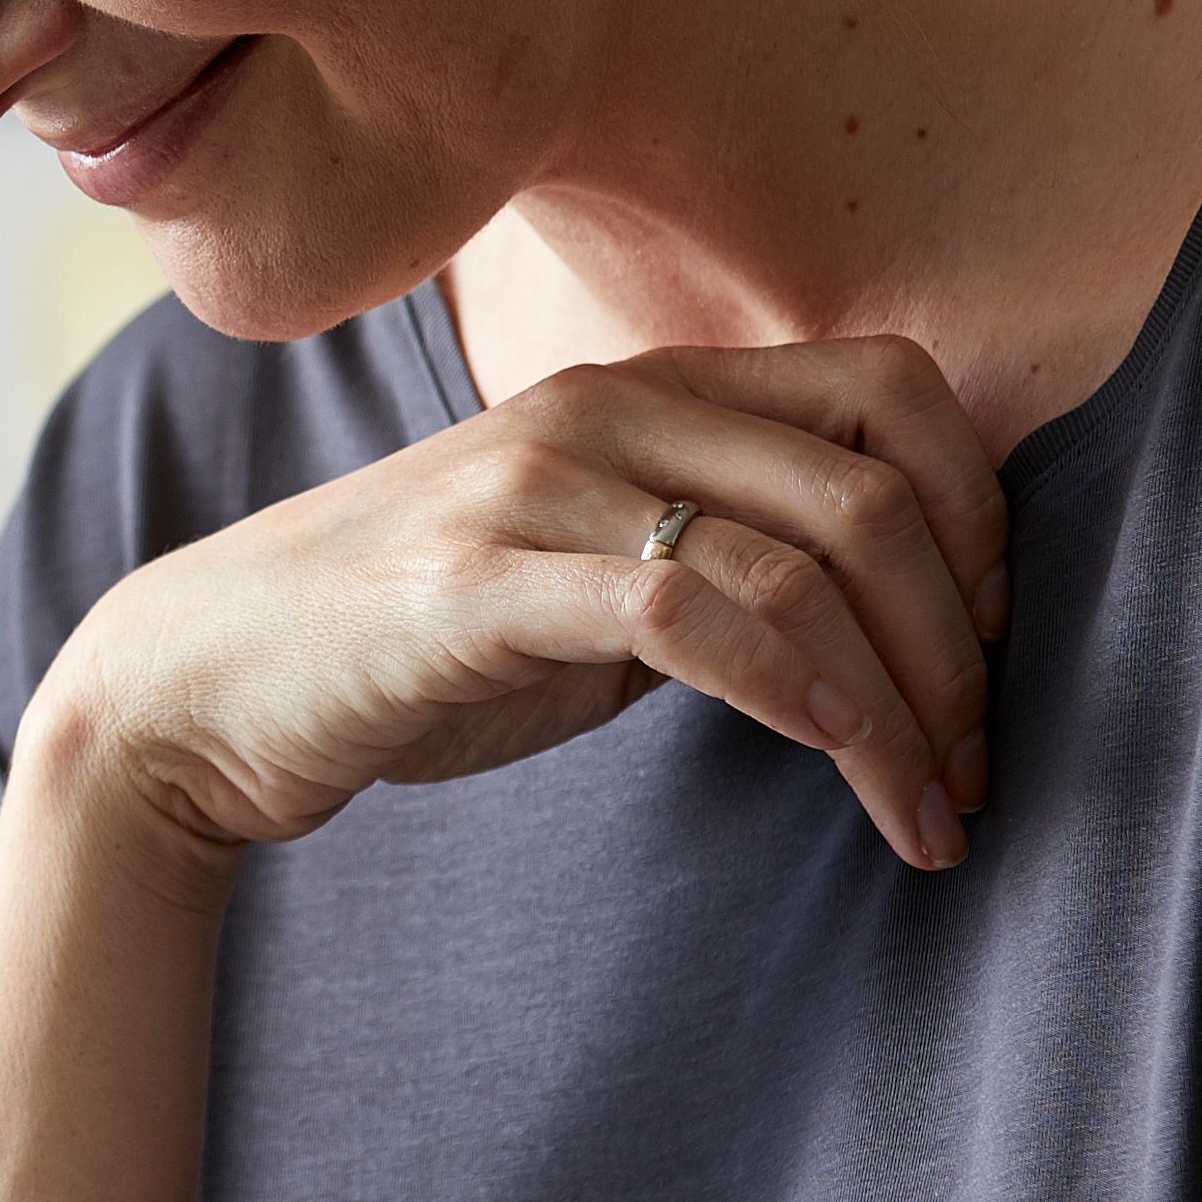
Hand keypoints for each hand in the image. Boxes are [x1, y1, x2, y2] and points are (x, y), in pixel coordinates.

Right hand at [48, 338, 1003, 876]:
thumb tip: (882, 619)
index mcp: (650, 387)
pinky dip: (797, 693)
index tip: (996, 649)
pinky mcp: (484, 582)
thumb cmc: (411, 643)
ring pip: (805, 561)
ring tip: (933, 814)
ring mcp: (541, 484)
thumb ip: (717, 560)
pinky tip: (837, 763)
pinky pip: (693, 615)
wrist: (205, 685)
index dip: (983, 514)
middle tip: (982, 767)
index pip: (893, 387)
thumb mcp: (591, 573)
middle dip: (965, 646)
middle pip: (874, 488)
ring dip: (902, 707)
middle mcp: (607, 405)